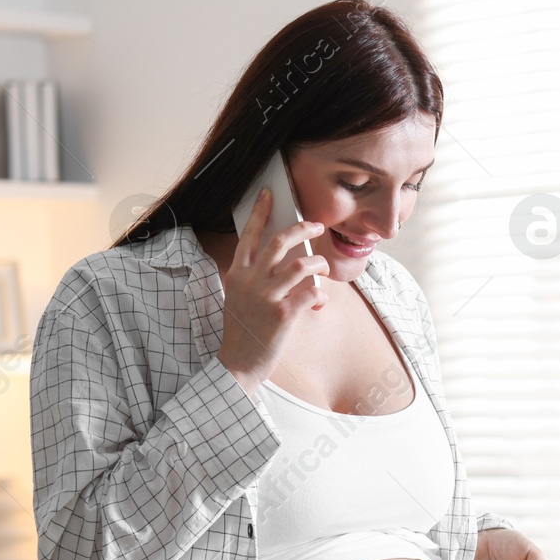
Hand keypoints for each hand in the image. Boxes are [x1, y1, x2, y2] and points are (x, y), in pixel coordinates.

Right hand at [216, 187, 329, 395]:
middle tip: (316, 225)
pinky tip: (318, 302)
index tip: (268, 194)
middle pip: (279, 241)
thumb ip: (252, 278)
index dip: (259, 212)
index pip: (249, 235)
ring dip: (318, 264)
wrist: (237, 364)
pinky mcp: (282, 314)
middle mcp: (250, 281)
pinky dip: (320, 295)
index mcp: (237, 274)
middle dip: (302, 228)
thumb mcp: (237, 298)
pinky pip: (310, 293)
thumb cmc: (241, 332)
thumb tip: (279, 261)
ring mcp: (266, 297)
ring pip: (301, 265)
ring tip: (322, 270)